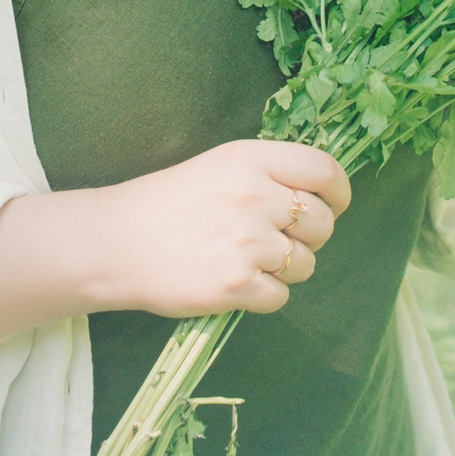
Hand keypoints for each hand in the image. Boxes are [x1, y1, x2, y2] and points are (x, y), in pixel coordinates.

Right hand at [0, 139, 350, 349]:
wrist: (116, 241)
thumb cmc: (169, 202)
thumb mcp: (219, 165)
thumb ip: (267, 172)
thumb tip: (320, 192)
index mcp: (251, 159)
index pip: (324, 171)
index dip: (338, 193)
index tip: (333, 205)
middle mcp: (254, 197)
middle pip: (322, 223)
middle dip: (310, 236)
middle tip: (275, 238)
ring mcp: (247, 242)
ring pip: (305, 264)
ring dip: (285, 268)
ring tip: (247, 259)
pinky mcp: (236, 284)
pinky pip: (280, 296)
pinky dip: (263, 295)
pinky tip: (235, 282)